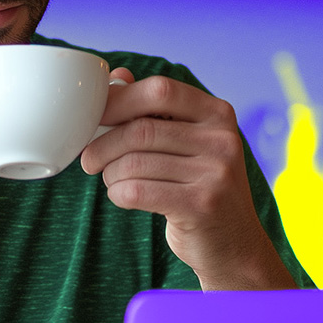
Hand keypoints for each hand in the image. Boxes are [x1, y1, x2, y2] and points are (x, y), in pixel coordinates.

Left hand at [80, 69, 296, 289]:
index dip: (119, 100)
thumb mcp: (186, 143)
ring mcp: (216, 173)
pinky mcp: (202, 205)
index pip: (160, 91)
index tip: (95, 116)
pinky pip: (138, 191)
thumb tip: (117, 77)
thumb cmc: (198, 187)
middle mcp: (222, 139)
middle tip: (88, 159)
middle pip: (140, 130)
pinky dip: (119, 194)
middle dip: (103, 145)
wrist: (234, 245)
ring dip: (111, 174)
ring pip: (135, 163)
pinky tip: (122, 197)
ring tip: (112, 180)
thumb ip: (154, 110)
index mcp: (217, 113)